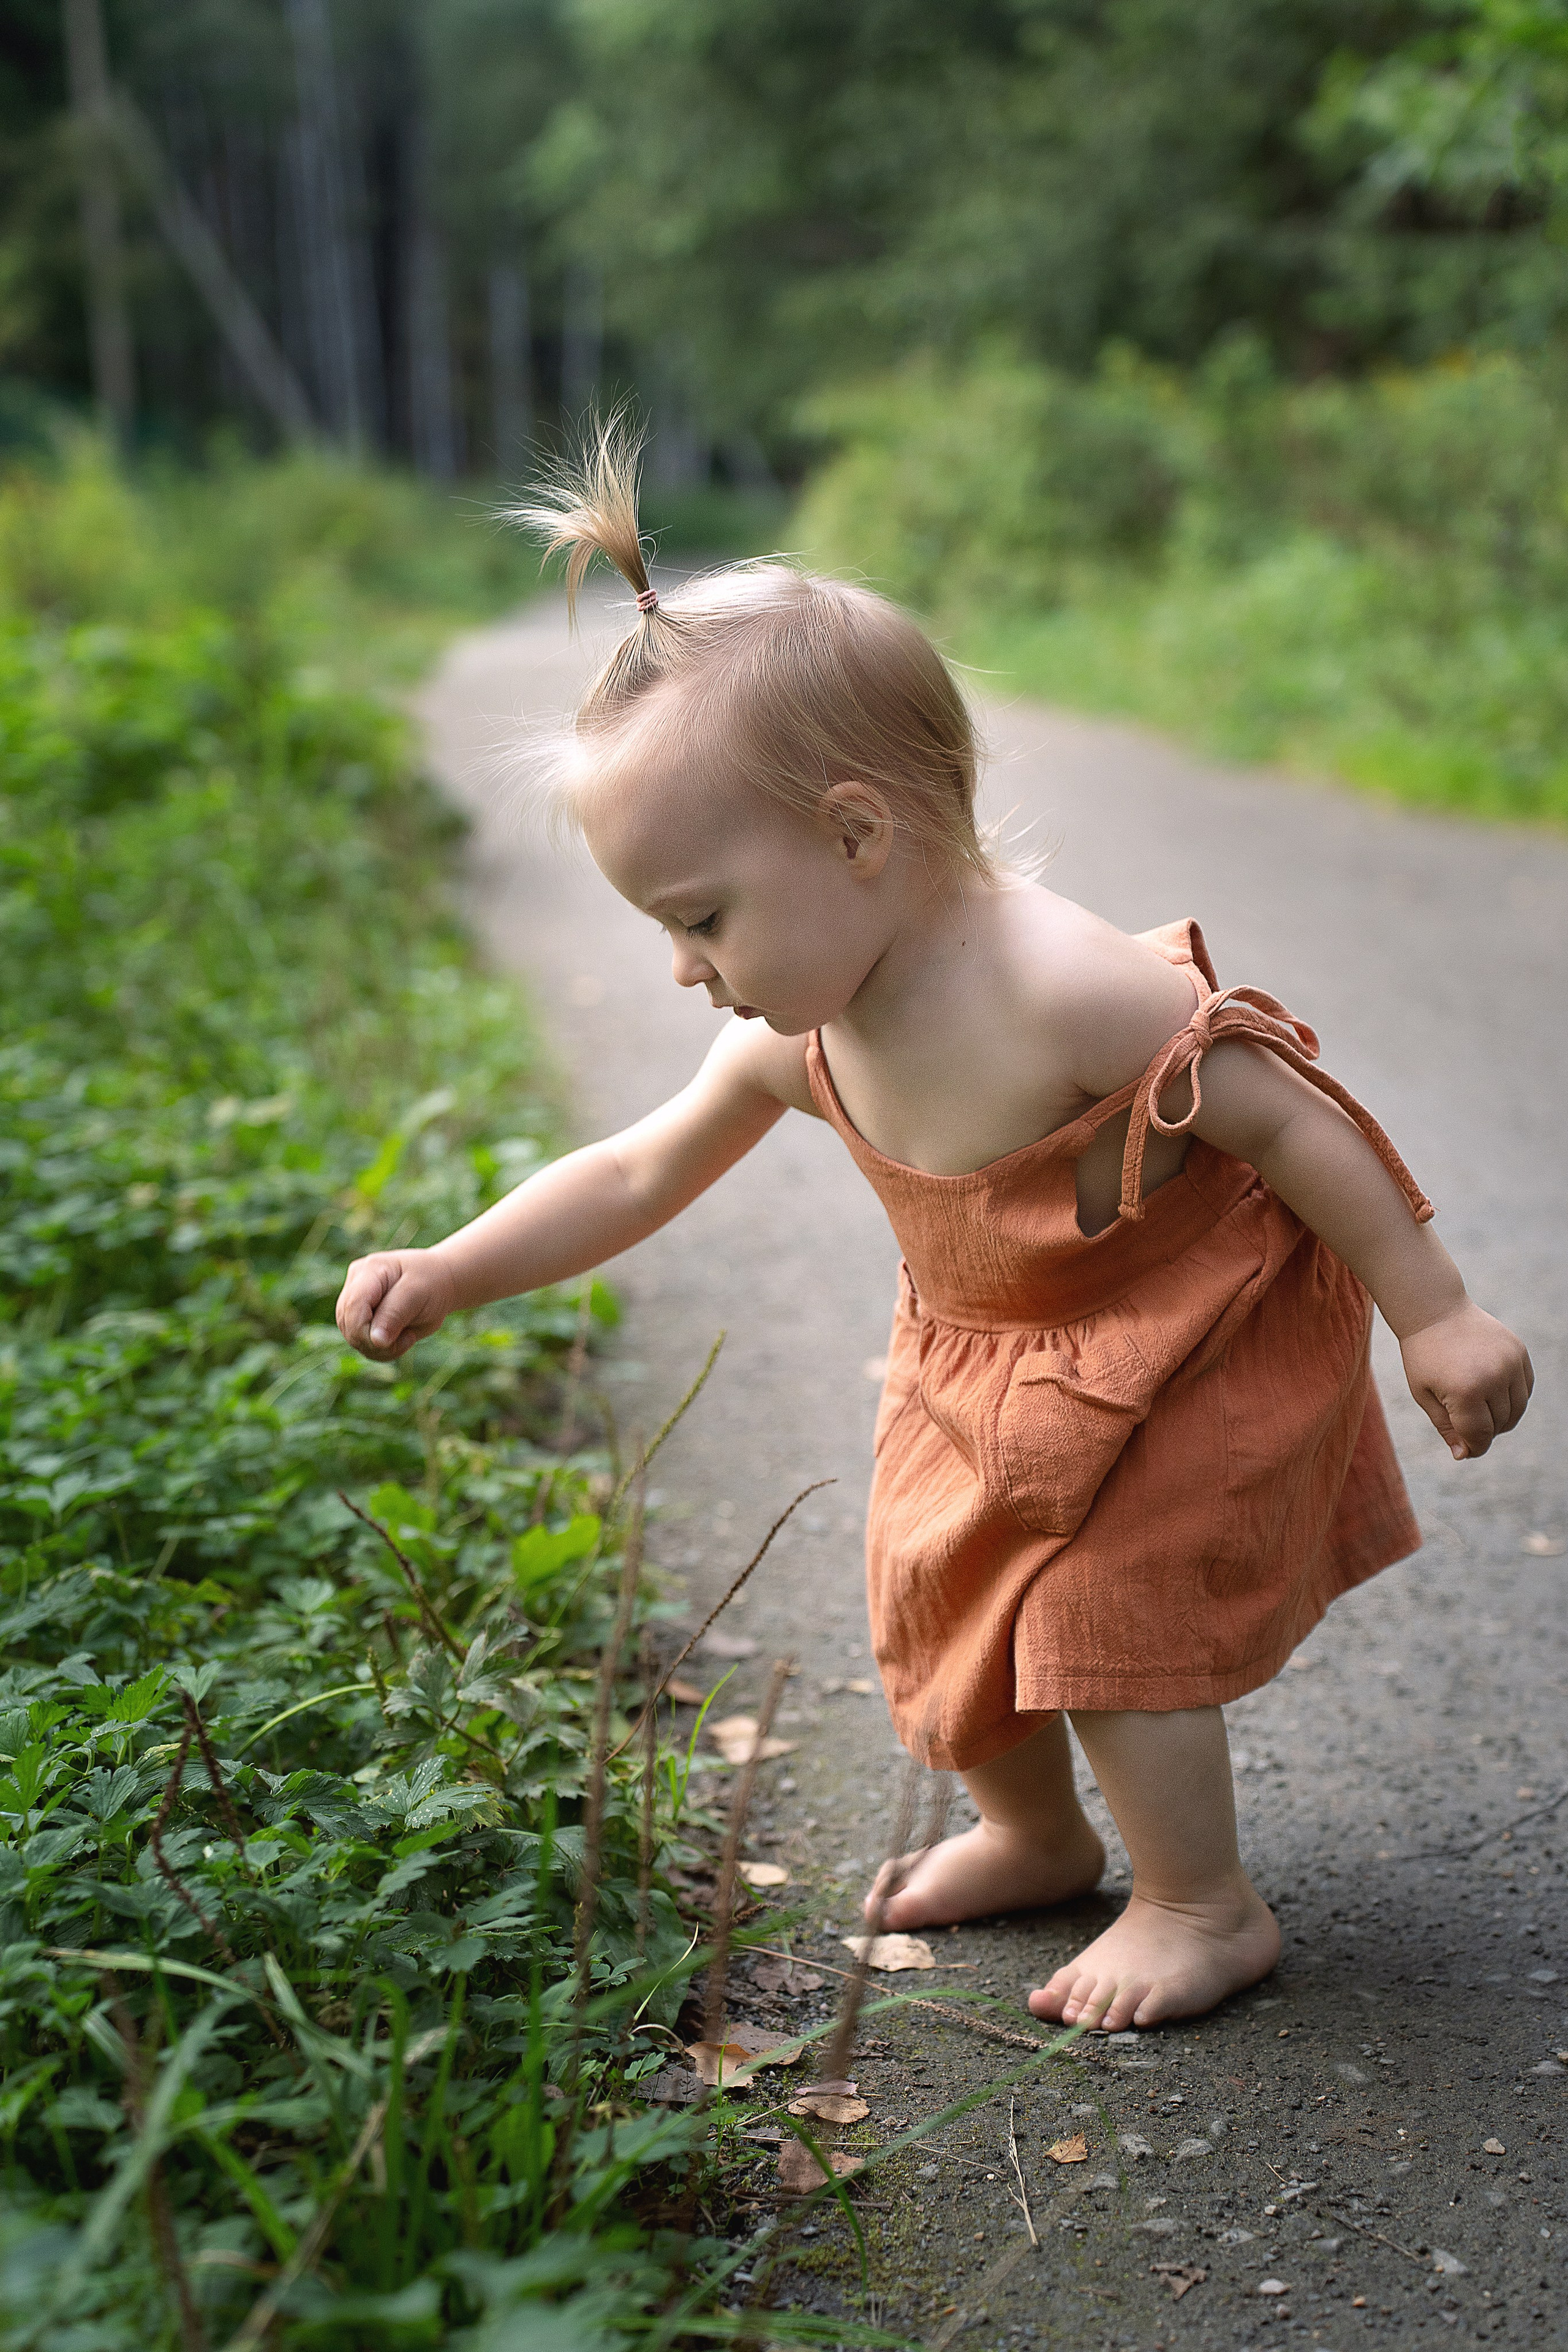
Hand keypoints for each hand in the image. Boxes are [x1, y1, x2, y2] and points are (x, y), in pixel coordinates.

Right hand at [335, 1248, 457, 1361]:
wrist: (441, 1282)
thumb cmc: (433, 1282)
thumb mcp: (419, 1294)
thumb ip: (394, 1315)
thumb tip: (375, 1340)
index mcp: (369, 1270)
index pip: (353, 1306)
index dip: (367, 1330)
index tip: (400, 1338)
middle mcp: (355, 1284)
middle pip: (348, 1324)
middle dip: (376, 1342)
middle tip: (409, 1338)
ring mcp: (354, 1300)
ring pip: (352, 1337)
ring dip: (380, 1348)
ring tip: (408, 1336)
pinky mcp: (359, 1317)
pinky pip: (360, 1343)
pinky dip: (381, 1350)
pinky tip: (401, 1339)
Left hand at [1400, 1299, 1532, 1459]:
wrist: (1435, 1311)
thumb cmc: (1423, 1355)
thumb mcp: (1424, 1394)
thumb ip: (1446, 1427)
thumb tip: (1464, 1454)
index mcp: (1466, 1391)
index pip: (1480, 1436)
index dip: (1473, 1448)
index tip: (1466, 1449)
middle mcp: (1493, 1377)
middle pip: (1499, 1425)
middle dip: (1483, 1431)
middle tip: (1464, 1420)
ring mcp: (1510, 1363)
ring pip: (1516, 1410)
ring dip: (1500, 1417)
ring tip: (1477, 1407)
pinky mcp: (1520, 1352)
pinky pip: (1525, 1389)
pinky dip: (1512, 1398)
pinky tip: (1491, 1391)